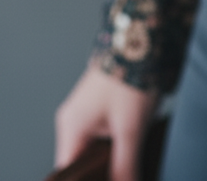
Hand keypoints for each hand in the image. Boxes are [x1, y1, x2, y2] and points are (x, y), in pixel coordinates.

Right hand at [54, 62, 158, 180]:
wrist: (138, 40)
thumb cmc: (129, 77)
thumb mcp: (130, 130)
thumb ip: (125, 167)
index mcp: (71, 128)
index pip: (68, 173)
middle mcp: (72, 122)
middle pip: (78, 166)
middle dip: (97, 174)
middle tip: (121, 174)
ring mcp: (83, 115)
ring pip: (90, 153)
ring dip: (106, 163)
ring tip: (124, 165)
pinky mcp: (95, 110)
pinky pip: (97, 140)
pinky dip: (111, 150)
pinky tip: (127, 152)